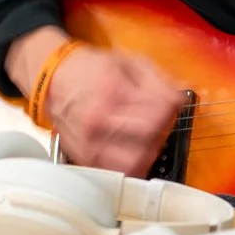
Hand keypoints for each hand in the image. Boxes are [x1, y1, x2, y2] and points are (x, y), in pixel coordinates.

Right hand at [4, 28, 182, 172]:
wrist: (53, 81)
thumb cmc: (92, 69)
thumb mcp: (128, 62)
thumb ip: (159, 79)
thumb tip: (181, 97)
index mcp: (113, 93)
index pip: (159, 111)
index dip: (172, 108)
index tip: (170, 103)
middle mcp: (99, 121)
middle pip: (151, 139)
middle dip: (162, 130)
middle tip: (157, 121)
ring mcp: (90, 144)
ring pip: (136, 162)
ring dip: (149, 151)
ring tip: (146, 138)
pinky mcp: (84, 158)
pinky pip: (117, 172)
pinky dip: (131, 164)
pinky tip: (131, 149)